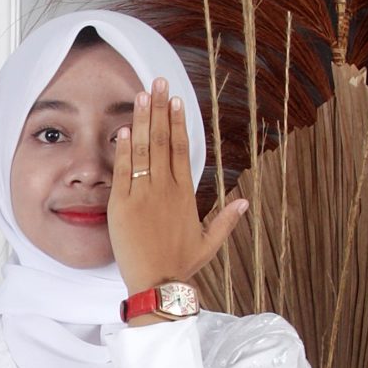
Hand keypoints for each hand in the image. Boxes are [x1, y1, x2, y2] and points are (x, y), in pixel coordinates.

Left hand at [107, 77, 247, 297]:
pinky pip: (123, 171)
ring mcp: (142, 196)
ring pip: (142, 150)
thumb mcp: (209, 243)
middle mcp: (165, 190)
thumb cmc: (180, 266)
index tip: (176, 100)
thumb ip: (226, 220)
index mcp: (185, 194)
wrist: (157, 285)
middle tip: (157, 82)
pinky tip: (123, 129)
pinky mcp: (122, 206)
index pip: (181, 149)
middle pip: (161, 140)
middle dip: (159, 109)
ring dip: (141, 120)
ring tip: (140, 95)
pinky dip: (123, 149)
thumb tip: (245, 202)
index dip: (177, 122)